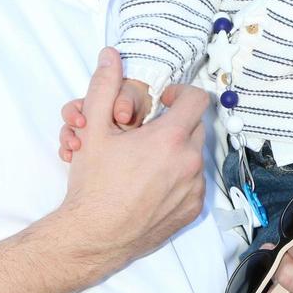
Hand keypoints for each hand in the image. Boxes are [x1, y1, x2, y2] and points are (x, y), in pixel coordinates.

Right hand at [54, 48, 208, 275]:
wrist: (94, 236)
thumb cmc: (94, 184)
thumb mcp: (94, 129)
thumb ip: (104, 87)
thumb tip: (110, 57)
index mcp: (171, 138)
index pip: (198, 99)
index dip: (181, 93)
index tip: (163, 100)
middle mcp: (190, 162)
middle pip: (194, 127)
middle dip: (173, 124)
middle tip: (145, 133)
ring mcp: (194, 187)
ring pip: (193, 156)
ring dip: (174, 151)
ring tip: (144, 160)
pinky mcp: (192, 208)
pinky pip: (193, 183)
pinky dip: (177, 178)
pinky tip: (150, 183)